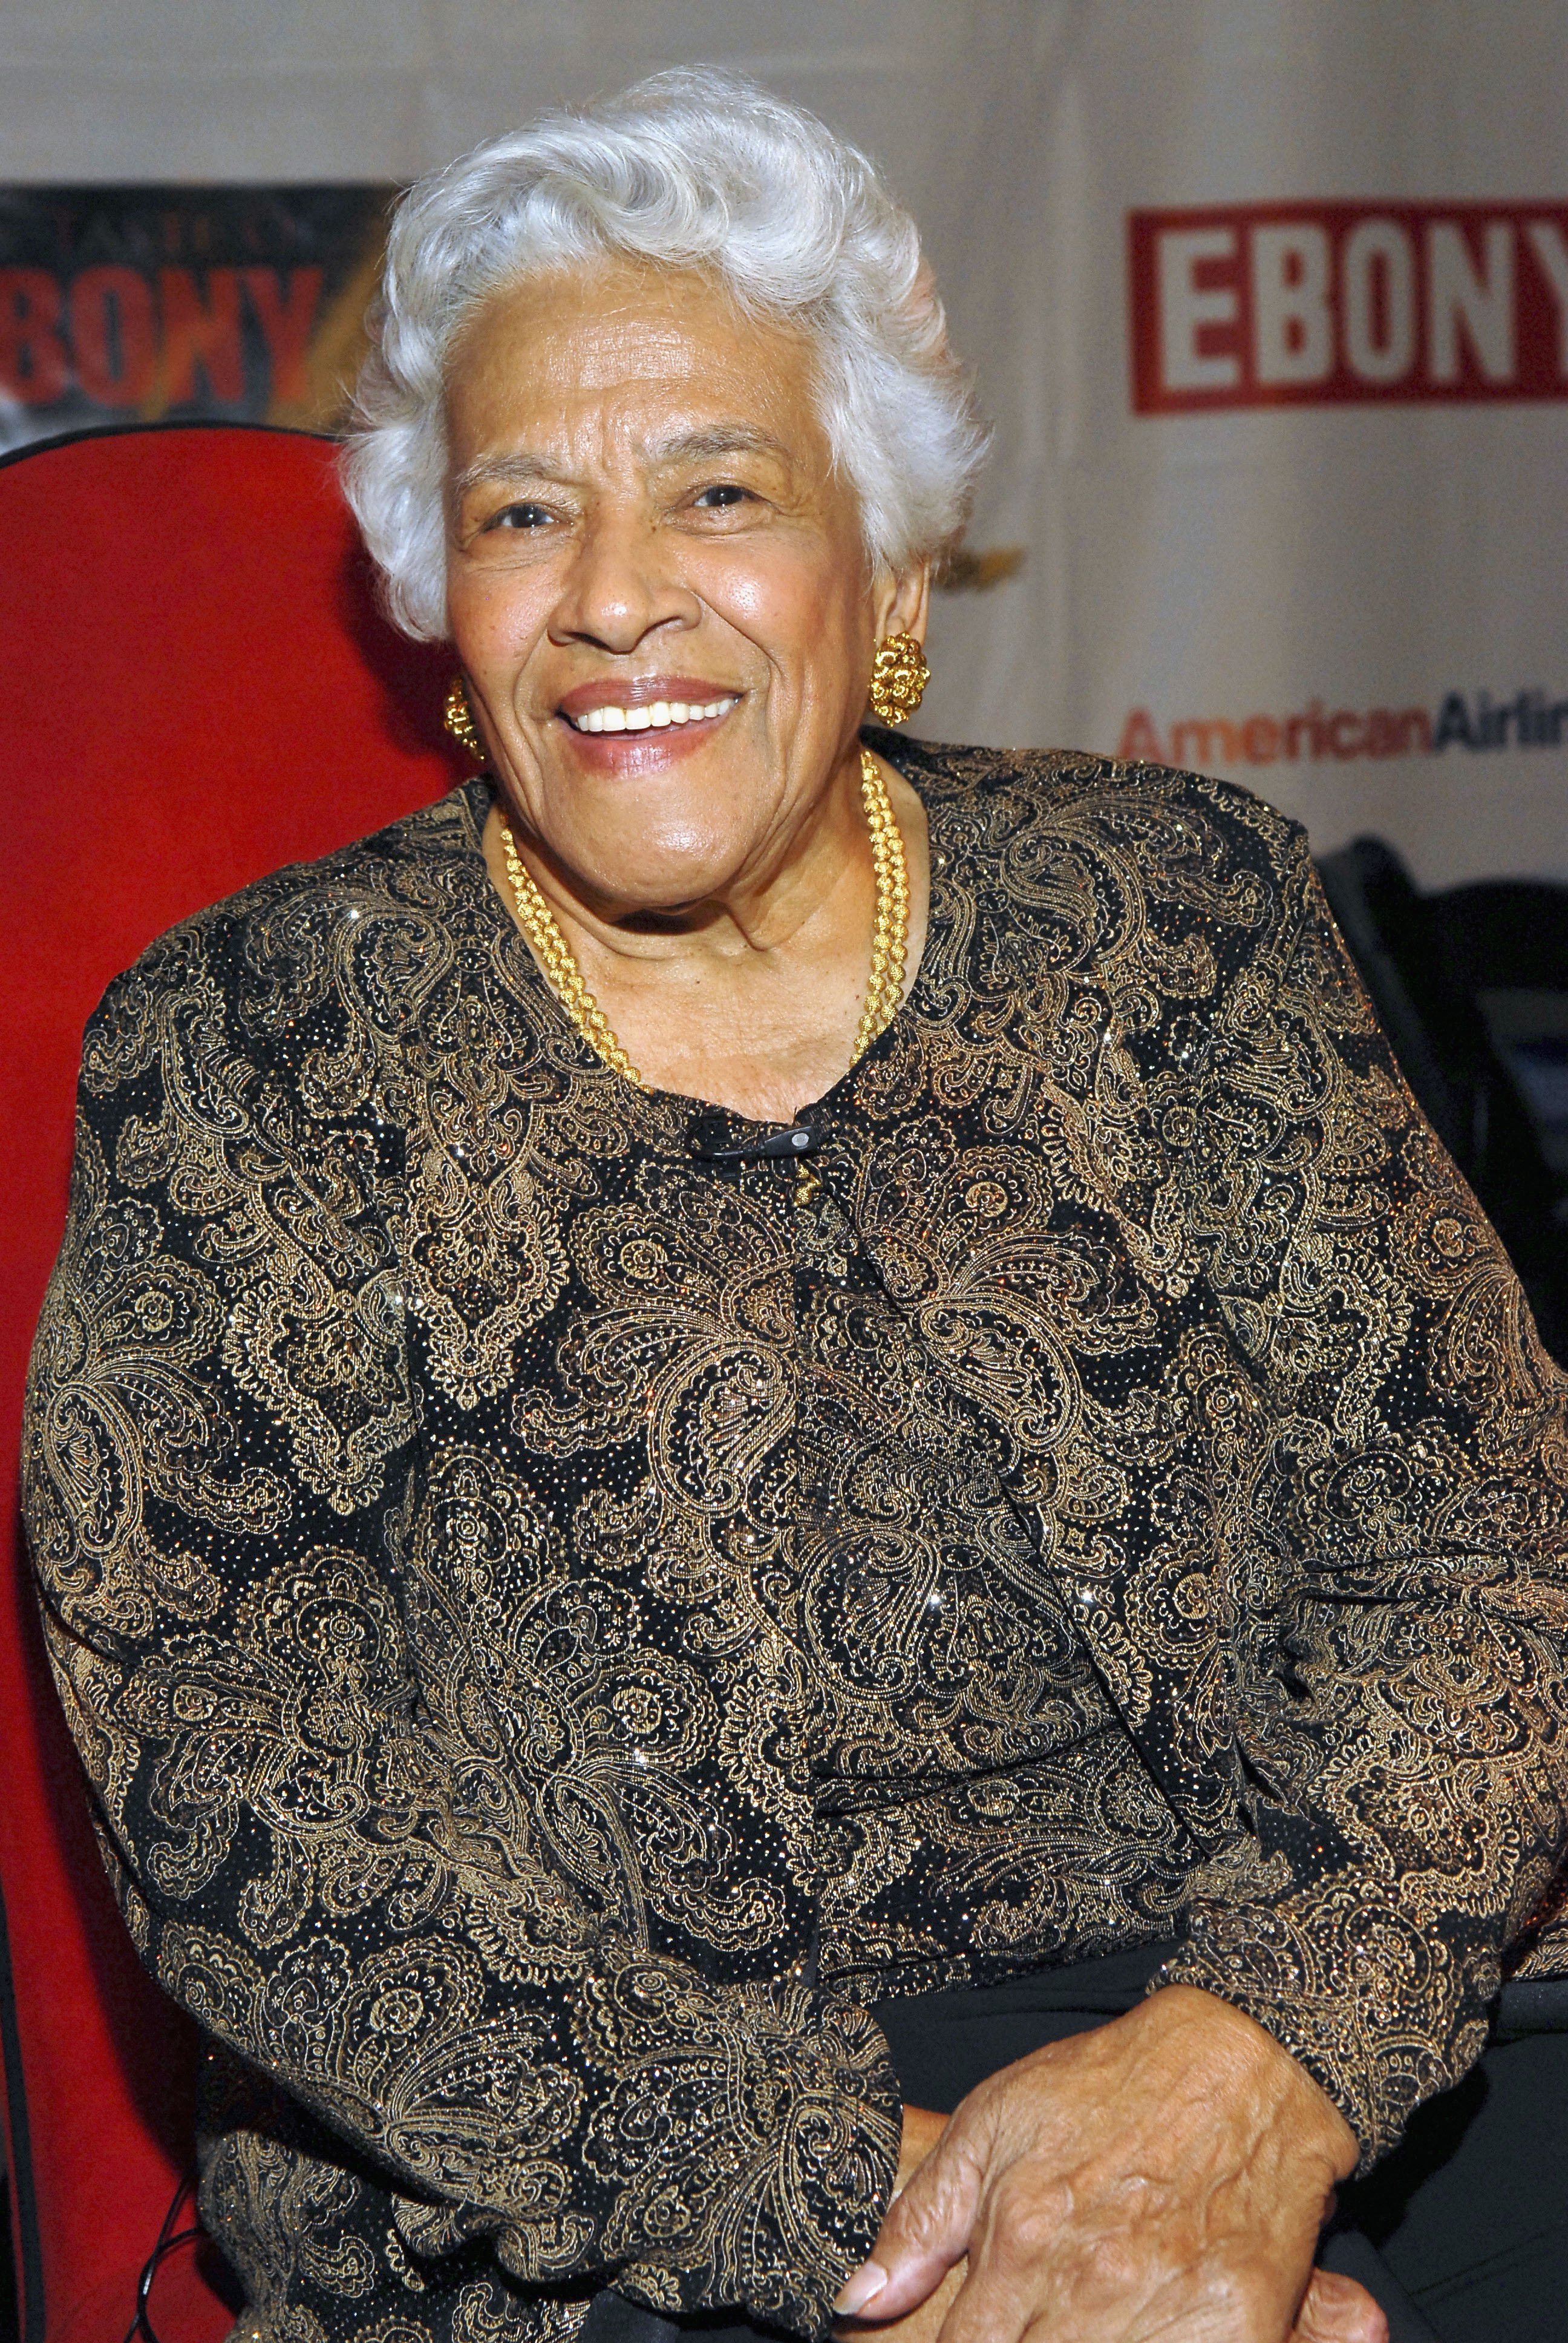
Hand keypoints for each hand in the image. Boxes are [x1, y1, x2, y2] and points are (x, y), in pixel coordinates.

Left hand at [835, 1986, 1386, 2341]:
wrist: (1244, 2063)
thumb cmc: (1108, 2087)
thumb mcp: (992, 2125)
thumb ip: (920, 2222)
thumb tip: (855, 2301)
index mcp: (1023, 2243)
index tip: (957, 2340)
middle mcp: (1091, 2288)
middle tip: (1029, 2321)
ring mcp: (1169, 2314)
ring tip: (1076, 2320)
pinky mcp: (1240, 2328)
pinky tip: (1139, 2329)